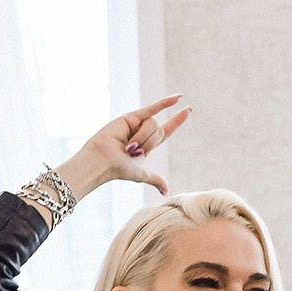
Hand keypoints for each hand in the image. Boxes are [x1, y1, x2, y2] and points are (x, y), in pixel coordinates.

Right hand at [55, 95, 193, 198]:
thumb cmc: (119, 169)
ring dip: (143, 138)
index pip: (166, 131)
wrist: (103, 162)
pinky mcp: (130, 117)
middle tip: (133, 152)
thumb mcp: (142, 175)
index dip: (177, 121)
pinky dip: (166, 102)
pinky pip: (152, 108)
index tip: (188, 111)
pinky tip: (179, 97)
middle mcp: (142, 132)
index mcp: (146, 144)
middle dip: (149, 143)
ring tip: (128, 146)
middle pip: (159, 131)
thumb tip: (166, 192)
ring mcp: (136, 123)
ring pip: (153, 124)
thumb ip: (156, 179)